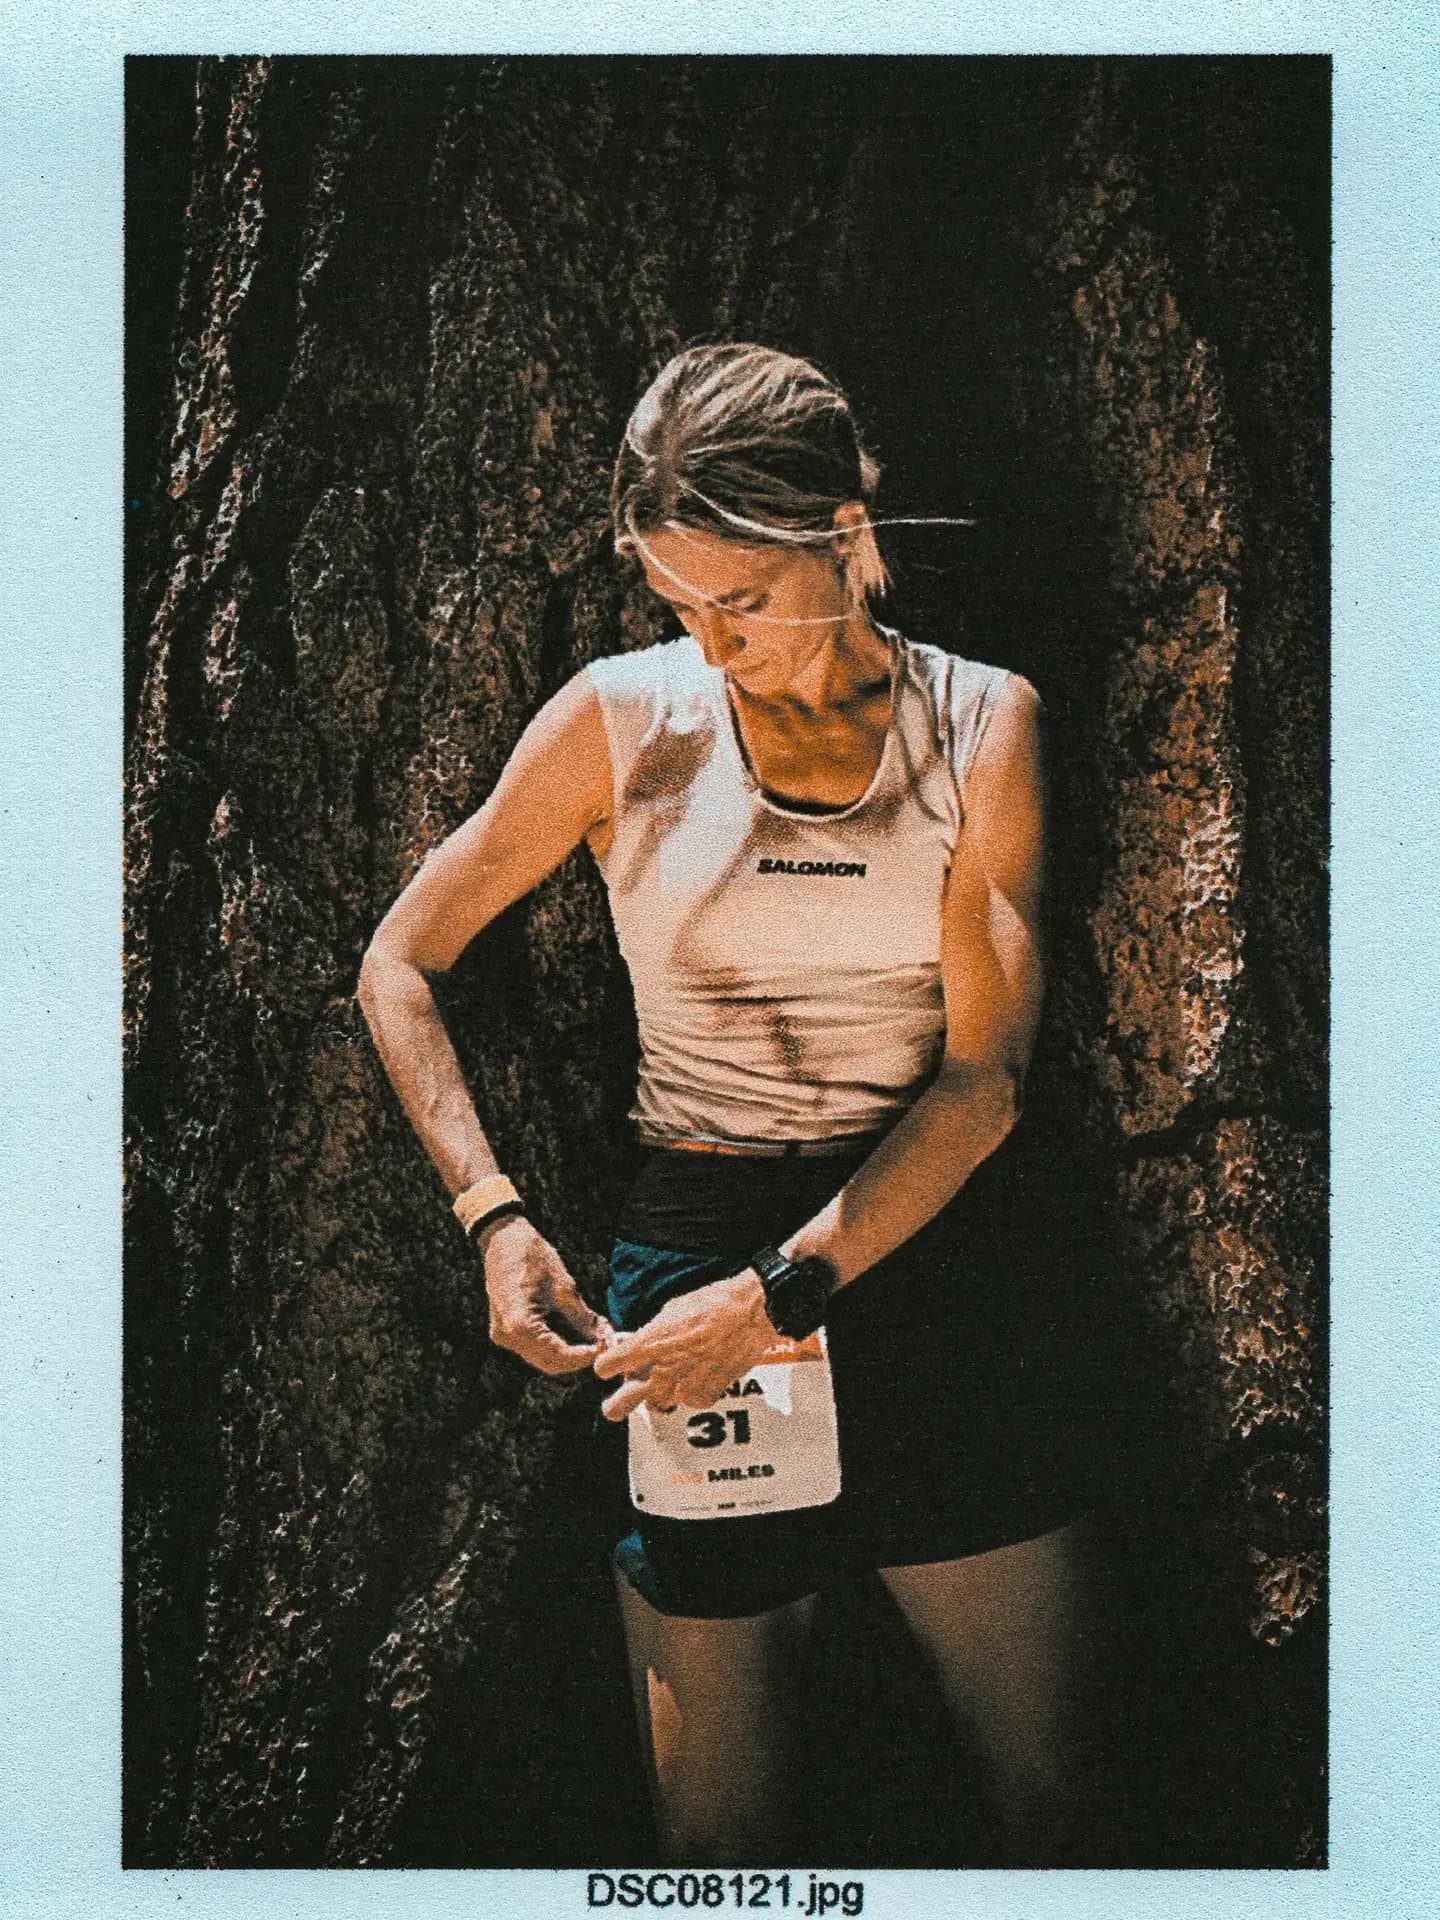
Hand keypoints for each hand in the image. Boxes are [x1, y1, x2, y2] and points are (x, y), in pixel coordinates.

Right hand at [480, 1215, 613, 1374]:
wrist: (502, 1239)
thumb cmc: (533, 1257)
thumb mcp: (564, 1287)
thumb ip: (583, 1318)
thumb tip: (602, 1338)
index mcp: (520, 1325)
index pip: (558, 1356)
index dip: (584, 1356)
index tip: (605, 1348)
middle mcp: (508, 1337)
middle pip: (550, 1363)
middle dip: (577, 1358)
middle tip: (601, 1344)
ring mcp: (503, 1335)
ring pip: (542, 1358)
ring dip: (568, 1353)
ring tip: (592, 1337)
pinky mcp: (505, 1330)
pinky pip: (534, 1346)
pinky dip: (555, 1344)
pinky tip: (574, 1332)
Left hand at [592, 1269, 773, 1419]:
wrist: (749, 1314)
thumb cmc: (712, 1304)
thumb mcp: (671, 1311)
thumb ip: (651, 1335)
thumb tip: (640, 1345)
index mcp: (647, 1344)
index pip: (607, 1366)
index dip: (607, 1365)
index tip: (612, 1364)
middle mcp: (660, 1369)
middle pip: (620, 1403)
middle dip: (616, 1404)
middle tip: (614, 1406)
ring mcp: (681, 1386)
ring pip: (656, 1405)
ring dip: (658, 1395)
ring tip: (669, 1381)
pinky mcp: (704, 1395)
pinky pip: (688, 1403)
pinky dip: (690, 1393)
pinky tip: (698, 1376)